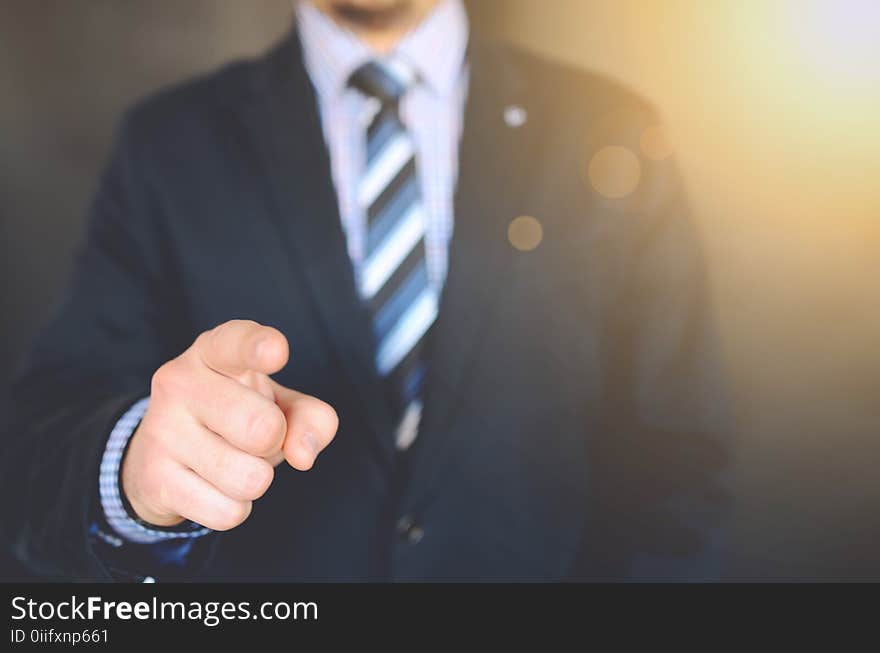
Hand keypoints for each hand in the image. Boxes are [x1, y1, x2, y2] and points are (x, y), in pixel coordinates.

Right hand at [121, 320, 337, 530]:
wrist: (164, 454)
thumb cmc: (239, 416)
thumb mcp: (281, 405)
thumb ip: (312, 419)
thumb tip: (302, 455)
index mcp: (215, 352)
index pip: (235, 342)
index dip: (259, 347)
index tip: (277, 351)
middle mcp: (180, 381)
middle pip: (263, 429)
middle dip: (275, 443)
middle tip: (257, 437)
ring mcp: (162, 429)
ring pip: (249, 479)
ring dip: (256, 480)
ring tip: (233, 461)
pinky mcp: (154, 478)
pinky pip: (227, 512)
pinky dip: (234, 508)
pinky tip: (212, 487)